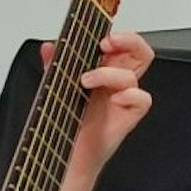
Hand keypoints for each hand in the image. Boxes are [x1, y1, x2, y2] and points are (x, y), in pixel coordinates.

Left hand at [40, 29, 152, 173]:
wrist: (66, 157)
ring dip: (110, 72)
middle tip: (107, 44)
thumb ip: (54, 66)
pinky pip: (143, 100)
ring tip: (86, 80)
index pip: (120, 45)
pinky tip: (114, 98)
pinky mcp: (127, 117)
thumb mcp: (54, 88)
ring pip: (134, 75)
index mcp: (103, 70)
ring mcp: (122, 99)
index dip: (117, 35)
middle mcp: (115, 83)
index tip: (100, 34)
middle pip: (139, 52)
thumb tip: (48, 46)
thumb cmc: (66, 124)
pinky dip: (131, 95)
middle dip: (128, 41)